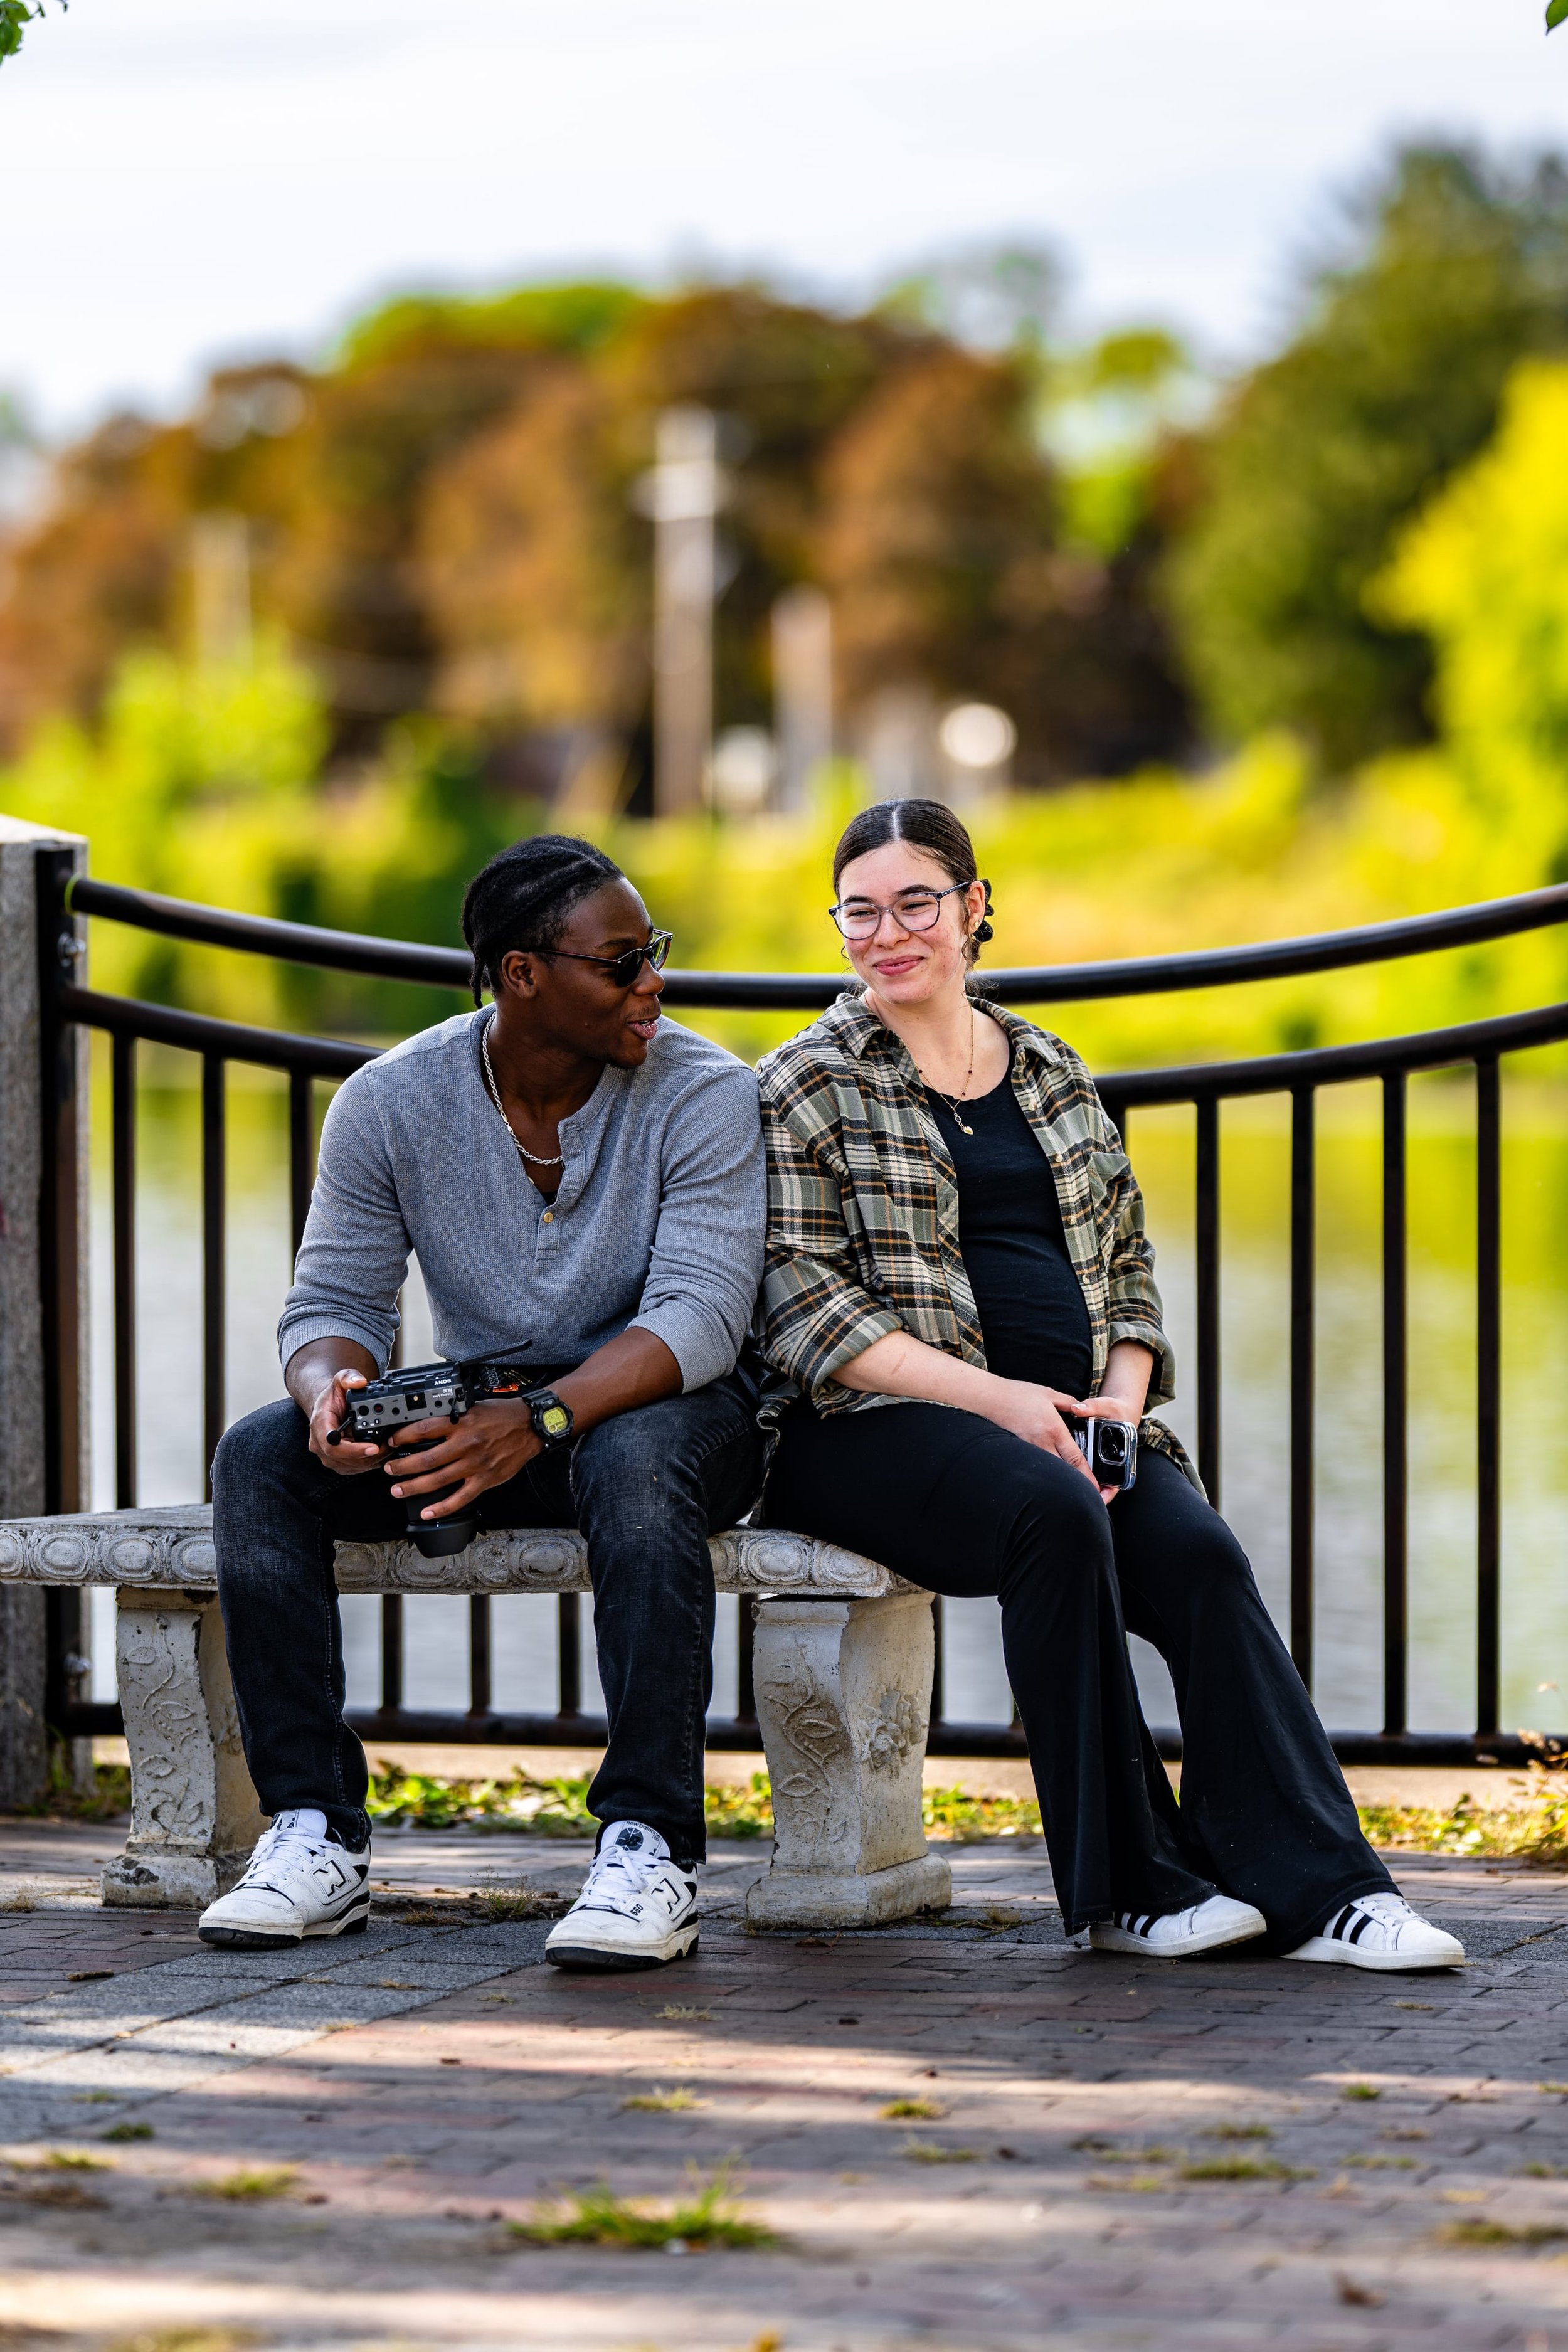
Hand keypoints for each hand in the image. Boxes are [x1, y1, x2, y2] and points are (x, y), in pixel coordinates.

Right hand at [308, 1368, 388, 1476]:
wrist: (327, 1407)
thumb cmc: (332, 1396)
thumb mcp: (339, 1380)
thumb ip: (348, 1377)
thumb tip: (360, 1382)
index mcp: (319, 1425)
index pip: (332, 1445)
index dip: (353, 1450)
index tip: (373, 1447)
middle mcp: (320, 1444)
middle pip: (344, 1459)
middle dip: (369, 1456)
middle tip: (389, 1447)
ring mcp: (329, 1456)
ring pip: (351, 1466)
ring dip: (372, 1460)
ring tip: (389, 1448)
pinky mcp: (339, 1462)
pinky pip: (355, 1468)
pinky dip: (371, 1462)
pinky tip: (382, 1453)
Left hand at [384, 1398, 544, 1523]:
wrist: (530, 1425)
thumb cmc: (502, 1415)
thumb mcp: (473, 1407)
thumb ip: (451, 1418)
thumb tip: (426, 1426)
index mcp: (461, 1422)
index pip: (424, 1429)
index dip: (404, 1437)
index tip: (392, 1442)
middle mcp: (466, 1443)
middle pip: (426, 1459)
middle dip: (402, 1467)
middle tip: (388, 1470)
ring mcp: (475, 1464)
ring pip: (438, 1480)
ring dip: (414, 1487)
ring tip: (398, 1490)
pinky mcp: (485, 1480)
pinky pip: (460, 1498)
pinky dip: (442, 1508)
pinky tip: (427, 1513)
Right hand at [979, 1377, 1102, 1492]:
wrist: (990, 1399)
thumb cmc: (1018, 1394)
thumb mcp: (1049, 1394)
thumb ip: (1069, 1402)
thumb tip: (1082, 1409)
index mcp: (1054, 1430)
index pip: (1075, 1459)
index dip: (1088, 1477)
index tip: (1097, 1488)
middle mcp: (1043, 1443)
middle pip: (1064, 1472)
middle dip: (1077, 1484)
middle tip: (1089, 1492)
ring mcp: (1030, 1449)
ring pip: (1051, 1471)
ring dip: (1062, 1479)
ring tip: (1072, 1485)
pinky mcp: (1021, 1450)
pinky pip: (1038, 1465)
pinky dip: (1047, 1471)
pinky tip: (1051, 1472)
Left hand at [1066, 1392, 1141, 1503]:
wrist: (1118, 1409)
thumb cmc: (1115, 1409)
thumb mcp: (1105, 1406)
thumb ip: (1091, 1407)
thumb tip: (1077, 1410)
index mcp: (1122, 1451)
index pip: (1118, 1477)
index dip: (1109, 1490)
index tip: (1099, 1496)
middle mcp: (1113, 1459)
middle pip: (1106, 1483)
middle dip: (1095, 1493)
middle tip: (1081, 1501)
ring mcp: (1104, 1460)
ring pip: (1096, 1478)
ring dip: (1086, 1485)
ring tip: (1070, 1495)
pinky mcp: (1094, 1457)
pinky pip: (1088, 1469)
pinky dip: (1079, 1473)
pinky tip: (1066, 1477)